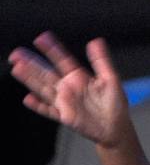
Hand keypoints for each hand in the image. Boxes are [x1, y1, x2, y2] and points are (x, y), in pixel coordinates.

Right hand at [9, 31, 129, 146]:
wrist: (117, 126)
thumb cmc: (114, 103)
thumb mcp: (111, 78)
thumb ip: (102, 60)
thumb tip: (96, 41)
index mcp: (79, 77)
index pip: (62, 59)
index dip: (52, 49)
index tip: (42, 38)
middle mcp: (69, 88)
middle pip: (46, 73)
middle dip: (32, 63)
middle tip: (18, 54)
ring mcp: (65, 102)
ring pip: (44, 88)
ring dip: (30, 79)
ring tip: (18, 68)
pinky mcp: (65, 116)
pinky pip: (49, 110)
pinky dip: (39, 105)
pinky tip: (29, 99)